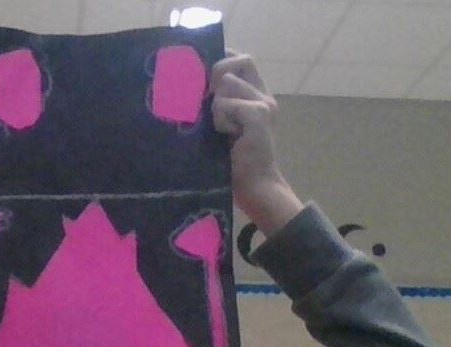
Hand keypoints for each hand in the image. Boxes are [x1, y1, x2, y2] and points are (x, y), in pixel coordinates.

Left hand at [211, 50, 302, 235]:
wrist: (253, 185)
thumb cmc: (231, 160)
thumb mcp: (219, 123)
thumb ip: (213, 100)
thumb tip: (186, 79)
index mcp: (255, 93)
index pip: (239, 59)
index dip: (221, 58)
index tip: (202, 72)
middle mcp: (263, 93)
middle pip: (236, 62)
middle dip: (216, 77)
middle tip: (210, 105)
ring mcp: (264, 103)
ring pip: (226, 84)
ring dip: (216, 107)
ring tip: (222, 130)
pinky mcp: (260, 115)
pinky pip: (226, 104)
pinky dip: (220, 120)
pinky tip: (228, 136)